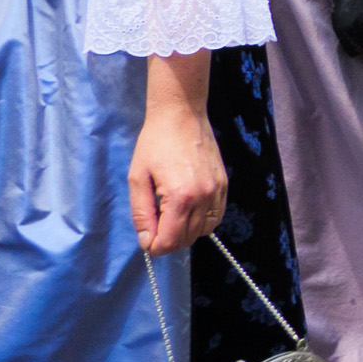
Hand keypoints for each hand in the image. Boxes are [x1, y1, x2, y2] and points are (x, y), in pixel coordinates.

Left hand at [127, 91, 228, 255]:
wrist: (182, 114)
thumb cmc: (154, 143)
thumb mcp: (137, 178)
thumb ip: (141, 213)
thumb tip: (147, 242)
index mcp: (180, 197)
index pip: (170, 241)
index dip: (155, 247)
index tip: (146, 239)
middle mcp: (204, 198)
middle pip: (187, 239)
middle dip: (168, 240)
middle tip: (155, 226)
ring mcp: (217, 192)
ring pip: (203, 231)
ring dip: (185, 232)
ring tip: (170, 217)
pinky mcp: (224, 186)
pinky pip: (216, 217)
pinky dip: (201, 222)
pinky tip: (188, 211)